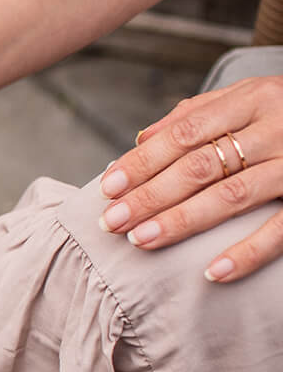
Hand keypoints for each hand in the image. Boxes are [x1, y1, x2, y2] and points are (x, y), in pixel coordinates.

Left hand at [99, 75, 282, 281]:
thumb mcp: (250, 101)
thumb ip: (197, 116)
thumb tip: (140, 139)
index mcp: (255, 98)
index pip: (185, 133)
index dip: (143, 161)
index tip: (107, 187)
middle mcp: (279, 126)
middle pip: (201, 165)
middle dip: (150, 195)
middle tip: (111, 222)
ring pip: (233, 196)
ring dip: (182, 221)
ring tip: (141, 241)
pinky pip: (282, 229)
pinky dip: (247, 253)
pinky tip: (212, 273)